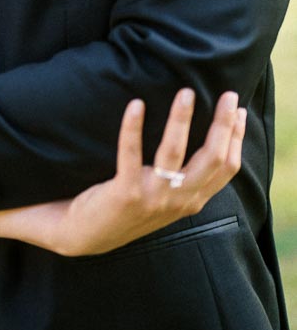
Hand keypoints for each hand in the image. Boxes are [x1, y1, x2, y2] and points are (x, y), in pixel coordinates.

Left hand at [35, 88, 245, 255]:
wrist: (90, 236)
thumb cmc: (131, 208)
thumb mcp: (167, 198)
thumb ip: (187, 178)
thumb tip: (203, 141)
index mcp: (192, 200)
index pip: (226, 168)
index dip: (236, 138)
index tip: (239, 110)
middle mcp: (179, 200)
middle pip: (212, 158)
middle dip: (223, 124)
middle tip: (227, 94)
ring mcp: (153, 197)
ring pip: (174, 152)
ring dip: (180, 119)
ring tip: (186, 93)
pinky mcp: (125, 192)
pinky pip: (130, 153)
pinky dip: (133, 127)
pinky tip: (136, 105)